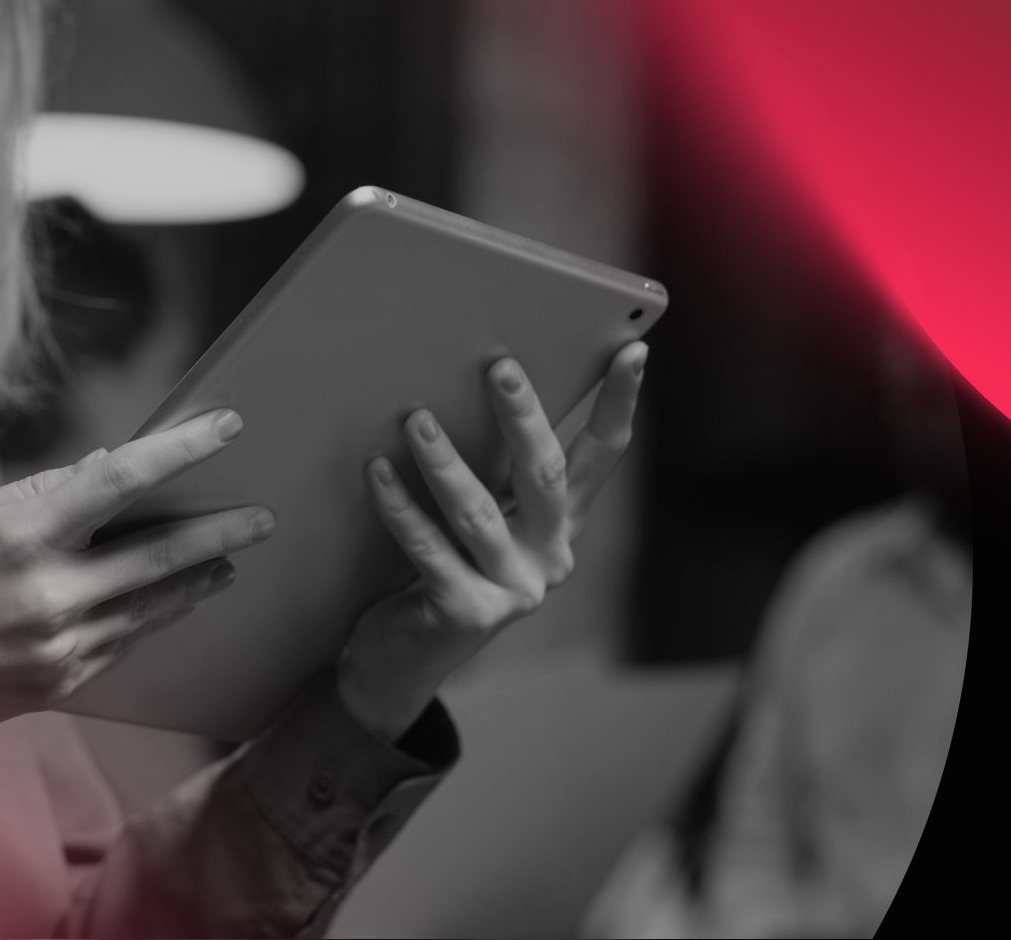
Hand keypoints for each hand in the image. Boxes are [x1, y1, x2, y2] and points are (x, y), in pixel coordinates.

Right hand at [0, 409, 275, 734]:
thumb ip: (39, 495)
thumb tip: (103, 470)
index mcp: (21, 538)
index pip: (121, 481)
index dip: (182, 450)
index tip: (226, 428)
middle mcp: (49, 596)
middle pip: (160, 556)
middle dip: (220, 532)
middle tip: (261, 516)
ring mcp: (60, 647)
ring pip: (153, 606)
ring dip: (198, 579)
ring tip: (228, 559)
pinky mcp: (61, 683)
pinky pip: (124, 640)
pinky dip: (153, 615)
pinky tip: (173, 600)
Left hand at [337, 342, 647, 740]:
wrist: (404, 660)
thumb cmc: (444, 569)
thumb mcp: (484, 518)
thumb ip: (495, 470)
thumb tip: (487, 381)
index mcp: (561, 525)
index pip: (603, 454)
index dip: (619, 403)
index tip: (633, 351)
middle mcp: (548, 557)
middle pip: (546, 477)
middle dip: (524, 418)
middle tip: (500, 367)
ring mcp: (511, 590)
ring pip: (478, 514)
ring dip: (444, 461)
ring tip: (415, 418)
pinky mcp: (466, 614)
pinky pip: (429, 550)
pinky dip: (400, 508)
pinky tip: (377, 471)